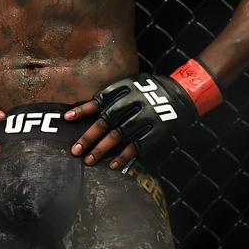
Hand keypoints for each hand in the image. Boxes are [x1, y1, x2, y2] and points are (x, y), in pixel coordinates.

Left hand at [65, 72, 198, 170]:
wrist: (182, 94)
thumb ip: (112, 94)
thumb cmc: (150, 89)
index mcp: (125, 88)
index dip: (82, 109)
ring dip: (101, 149)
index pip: (99, 100)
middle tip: (75, 150)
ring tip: (88, 160)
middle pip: (106, 120)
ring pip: (118, 135)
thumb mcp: (132, 83)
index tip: (66, 118)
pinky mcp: (156, 131)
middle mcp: (133, 102)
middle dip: (89, 136)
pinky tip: (112, 165)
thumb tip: (86, 110)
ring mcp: (145, 116)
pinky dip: (123, 156)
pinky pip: (137, 146)